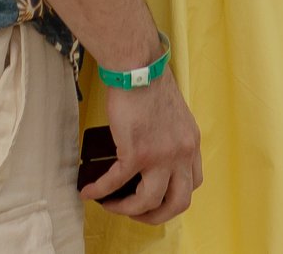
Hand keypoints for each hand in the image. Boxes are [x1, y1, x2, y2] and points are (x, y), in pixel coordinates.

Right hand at [85, 76, 202, 223]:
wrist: (137, 66)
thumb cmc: (149, 81)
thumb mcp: (173, 113)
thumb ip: (169, 135)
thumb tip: (151, 150)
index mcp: (191, 143)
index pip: (193, 182)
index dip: (174, 196)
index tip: (157, 198)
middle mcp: (181, 153)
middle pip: (178, 202)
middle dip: (156, 215)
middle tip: (136, 213)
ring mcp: (160, 156)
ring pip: (149, 201)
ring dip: (127, 209)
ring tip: (111, 206)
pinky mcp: (136, 152)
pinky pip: (116, 182)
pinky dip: (101, 191)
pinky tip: (88, 192)